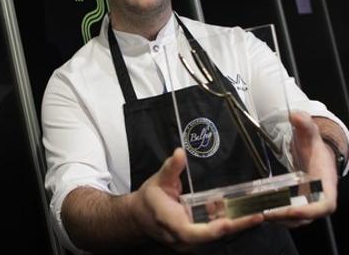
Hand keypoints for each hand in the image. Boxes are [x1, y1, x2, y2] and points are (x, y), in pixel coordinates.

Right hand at [133, 148, 263, 251]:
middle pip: (211, 235)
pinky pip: (213, 233)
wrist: (140, 217)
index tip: (229, 222)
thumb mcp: (159, 180)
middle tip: (256, 215)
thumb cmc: (149, 199)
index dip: (212, 229)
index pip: (192, 232)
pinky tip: (240, 212)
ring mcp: (189, 242)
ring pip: (215, 235)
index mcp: (171, 222)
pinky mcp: (195, 241)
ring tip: (254, 212)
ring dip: (234, 223)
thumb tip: (179, 153)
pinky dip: (226, 222)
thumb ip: (171, 168)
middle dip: (235, 225)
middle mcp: (181, 238)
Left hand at [263, 111, 337, 226]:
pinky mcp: (297, 205)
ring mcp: (308, 204)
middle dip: (285, 218)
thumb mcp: (309, 133)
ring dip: (277, 219)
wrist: (314, 155)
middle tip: (264, 213)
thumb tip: (296, 115)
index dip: (310, 211)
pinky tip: (257, 209)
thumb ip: (304, 124)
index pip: (324, 205)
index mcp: (326, 185)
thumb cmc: (313, 146)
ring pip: (294, 220)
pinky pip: (286, 214)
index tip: (292, 212)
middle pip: (305, 217)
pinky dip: (274, 215)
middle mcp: (319, 199)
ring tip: (256, 212)